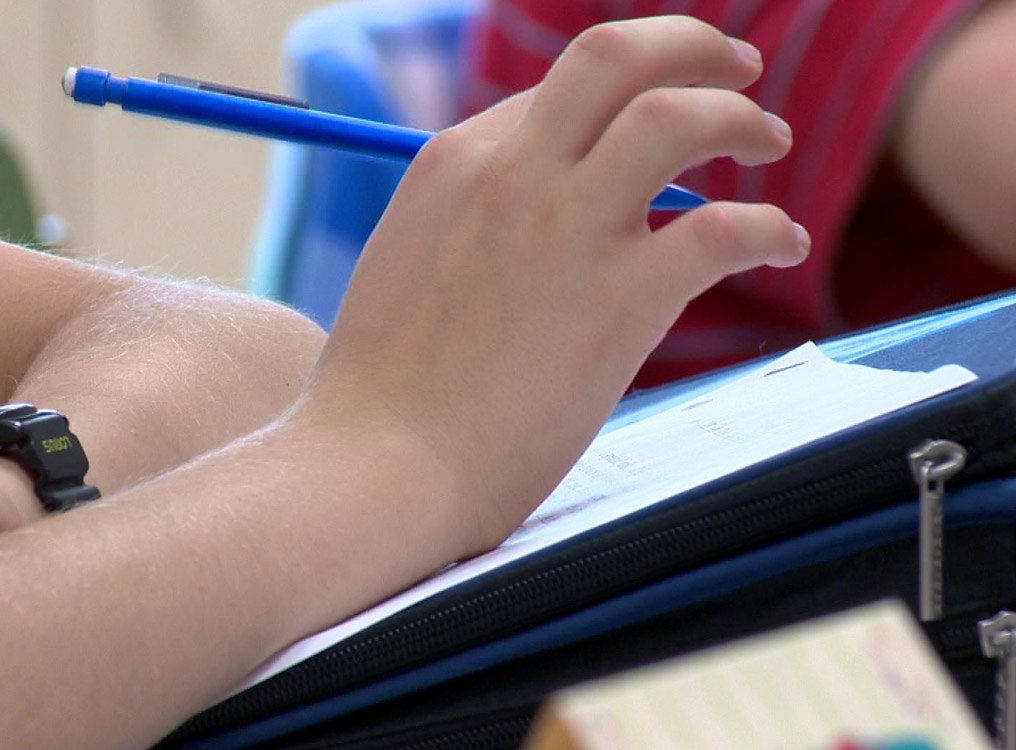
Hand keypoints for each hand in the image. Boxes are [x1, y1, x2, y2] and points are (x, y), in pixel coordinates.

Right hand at [305, 17, 809, 556]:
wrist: (379, 467)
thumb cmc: (382, 392)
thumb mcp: (405, 266)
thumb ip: (462, 222)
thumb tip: (516, 219)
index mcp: (455, 163)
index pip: (558, 95)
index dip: (614, 103)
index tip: (645, 130)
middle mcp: (512, 174)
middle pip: (616, 56)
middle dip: (691, 44)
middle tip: (740, 69)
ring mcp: (566, 231)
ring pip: (676, 117)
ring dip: (738, 117)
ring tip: (769, 138)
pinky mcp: (618, 301)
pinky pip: (720, 230)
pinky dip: (768, 227)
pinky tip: (782, 242)